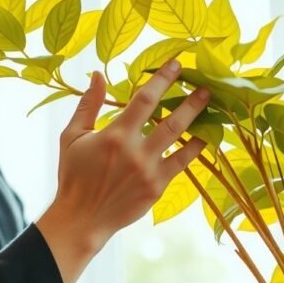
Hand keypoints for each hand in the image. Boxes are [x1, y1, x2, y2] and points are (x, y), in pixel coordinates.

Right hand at [36, 60, 208, 282]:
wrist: (82, 218)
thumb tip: (98, 75)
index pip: (145, 100)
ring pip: (181, 142)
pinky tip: (204, 138)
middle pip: (171, 120)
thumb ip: (88, 105)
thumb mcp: (72, 136)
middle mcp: (135, 152)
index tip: (177, 64)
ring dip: (198, 122)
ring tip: (211, 108)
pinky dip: (194, 150)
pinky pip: (182, 164)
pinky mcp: (157, 188)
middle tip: (206, 86)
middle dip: (190, 101)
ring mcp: (149, 171)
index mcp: (115, 135)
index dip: (163, 79)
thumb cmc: (73, 175)